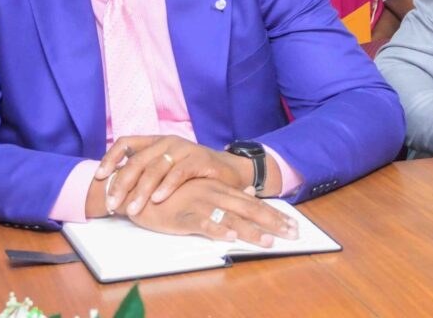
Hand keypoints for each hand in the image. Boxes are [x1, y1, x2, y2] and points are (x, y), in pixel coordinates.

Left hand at [97, 136, 251, 215]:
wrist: (229, 171)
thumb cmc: (193, 174)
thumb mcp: (166, 168)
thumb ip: (146, 173)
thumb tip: (116, 188)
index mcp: (156, 142)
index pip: (126, 142)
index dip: (110, 158)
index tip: (99, 176)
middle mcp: (167, 142)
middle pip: (137, 160)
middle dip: (121, 183)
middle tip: (112, 203)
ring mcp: (183, 149)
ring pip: (155, 168)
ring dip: (141, 190)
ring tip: (132, 209)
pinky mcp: (198, 159)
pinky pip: (178, 173)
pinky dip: (166, 187)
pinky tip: (157, 199)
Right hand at [126, 179, 297, 246]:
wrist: (139, 190)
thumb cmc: (173, 193)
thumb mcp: (205, 190)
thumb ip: (229, 193)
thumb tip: (251, 193)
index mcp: (221, 190)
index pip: (254, 204)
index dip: (274, 215)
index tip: (293, 227)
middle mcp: (214, 195)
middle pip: (248, 210)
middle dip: (272, 223)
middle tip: (292, 235)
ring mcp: (199, 204)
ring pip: (229, 218)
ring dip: (249, 231)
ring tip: (267, 242)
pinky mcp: (182, 215)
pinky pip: (202, 223)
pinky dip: (216, 230)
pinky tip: (229, 238)